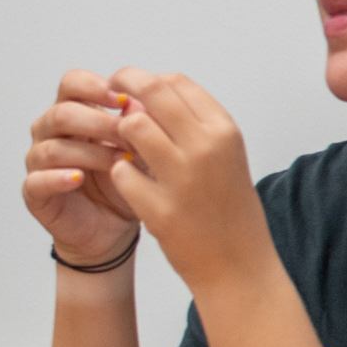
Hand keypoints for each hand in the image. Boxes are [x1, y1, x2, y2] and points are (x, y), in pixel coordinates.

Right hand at [24, 69, 142, 264]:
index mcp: (73, 112)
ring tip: (117, 163)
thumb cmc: (121, 184)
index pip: (71, 83)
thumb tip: (139, 104)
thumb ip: (137, 127)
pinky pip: (37, 180)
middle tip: (128, 134)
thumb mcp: (137, 151)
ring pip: (52, 147)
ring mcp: (38, 162)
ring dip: (89, 152)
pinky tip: (79, 178)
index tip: (121, 98)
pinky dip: (58, 178)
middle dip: (98, 122)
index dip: (93, 86)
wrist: (111, 228)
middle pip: (61, 113)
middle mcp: (50, 132)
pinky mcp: (34, 191)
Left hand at [103, 68, 267, 291]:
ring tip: (124, 148)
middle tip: (108, 95)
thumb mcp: (224, 157)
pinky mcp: (160, 210)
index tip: (130, 87)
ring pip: (132, 127)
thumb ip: (191, 125)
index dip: (147, 80)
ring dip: (121, 133)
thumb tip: (147, 97)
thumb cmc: (227, 210)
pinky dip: (120, 174)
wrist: (238, 266)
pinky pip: (121, 172)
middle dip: (123, 86)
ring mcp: (183, 178)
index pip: (176, 82)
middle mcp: (206, 148)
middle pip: (152, 92)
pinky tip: (132, 185)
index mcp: (224, 131)